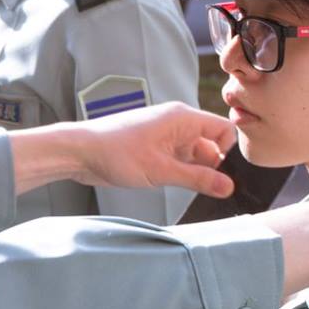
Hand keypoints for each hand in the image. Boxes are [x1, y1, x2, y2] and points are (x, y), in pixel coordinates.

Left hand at [12, 104, 234, 198]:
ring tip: (185, 190)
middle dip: (212, 168)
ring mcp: (165, 137)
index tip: (222, 176)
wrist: (79, 153)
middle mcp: (177, 124)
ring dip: (194, 173)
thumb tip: (229, 187)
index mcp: (182, 118)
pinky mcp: (154, 150)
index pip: (223, 130)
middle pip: (211, 145)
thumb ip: (197, 179)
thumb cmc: (116, 153)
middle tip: (207, 191)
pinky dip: (180, 174)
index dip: (227, 153)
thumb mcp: (161, 170)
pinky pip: (178, 161)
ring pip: (194, 156)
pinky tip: (172, 187)